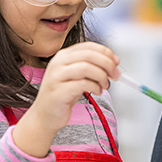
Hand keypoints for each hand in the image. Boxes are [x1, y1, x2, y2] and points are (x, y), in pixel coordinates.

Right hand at [13, 42, 119, 156]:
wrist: (45, 115)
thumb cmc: (64, 94)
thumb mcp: (78, 76)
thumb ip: (92, 66)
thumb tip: (113, 62)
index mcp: (63, 56)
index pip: (88, 46)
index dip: (106, 52)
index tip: (116, 61)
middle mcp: (58, 63)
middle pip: (89, 55)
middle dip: (107, 64)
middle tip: (115, 75)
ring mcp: (56, 77)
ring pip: (86, 67)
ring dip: (102, 76)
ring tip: (105, 85)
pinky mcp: (58, 91)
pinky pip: (83, 84)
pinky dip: (95, 87)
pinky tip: (97, 92)